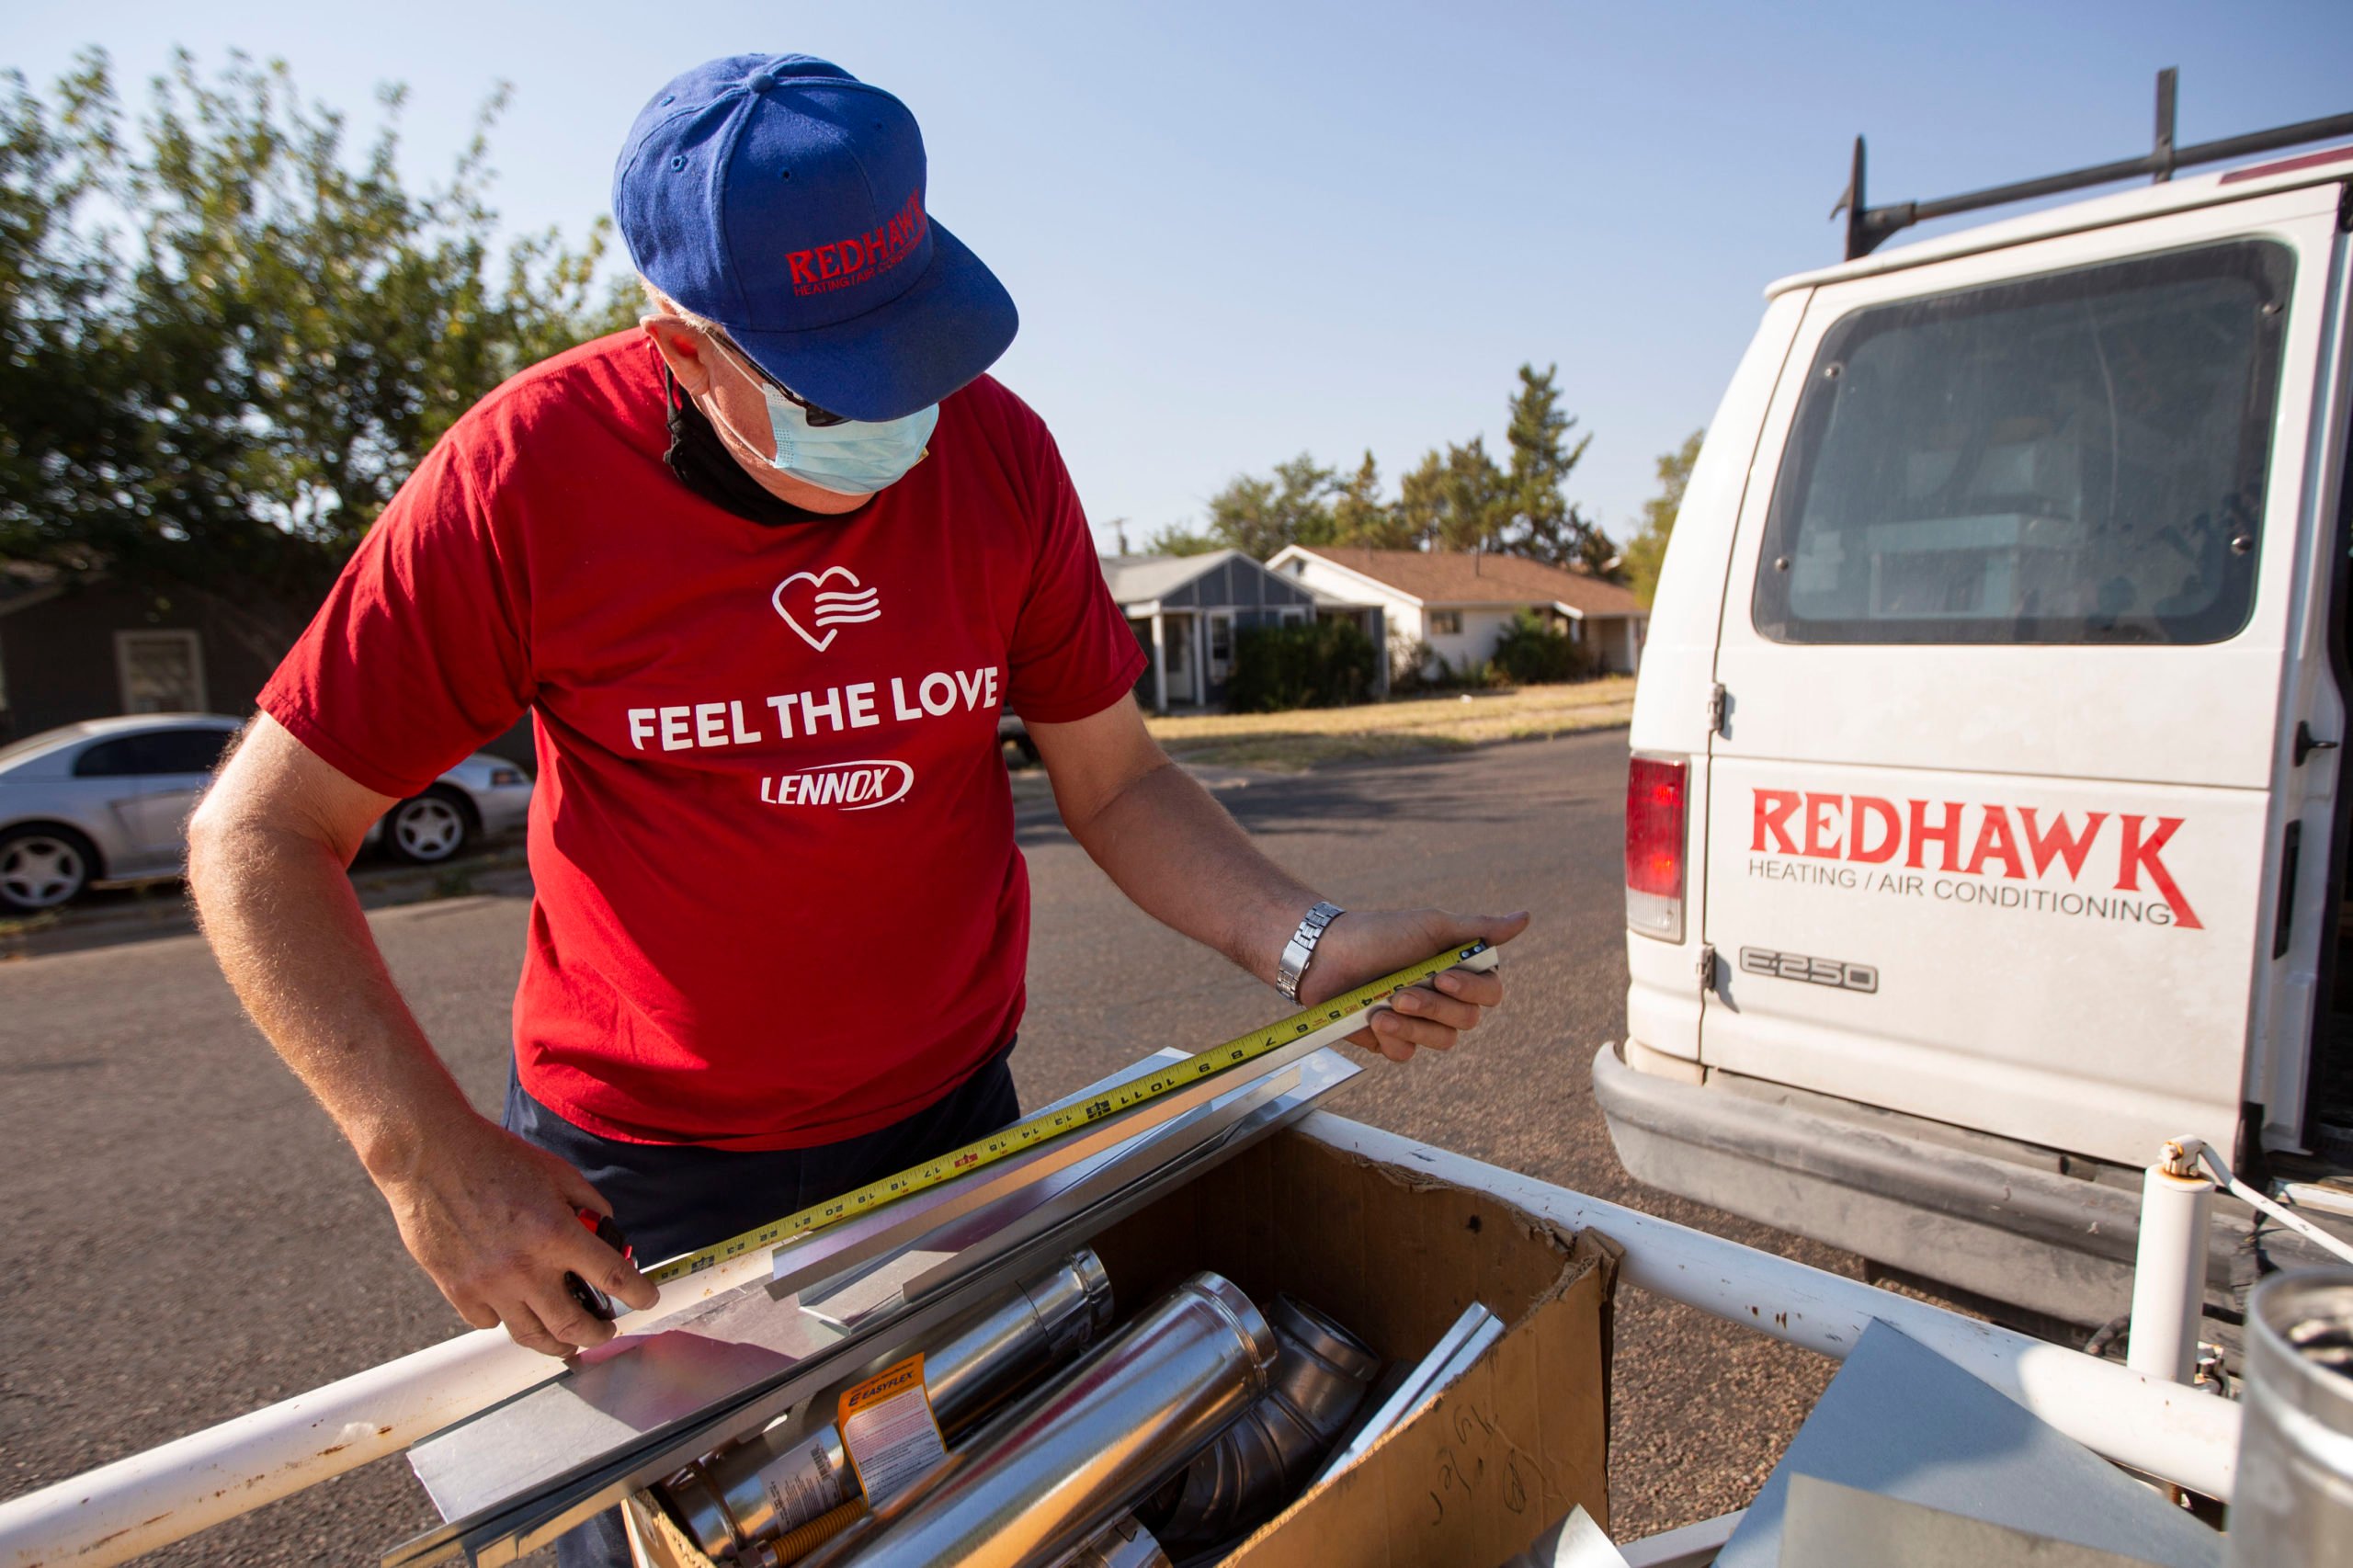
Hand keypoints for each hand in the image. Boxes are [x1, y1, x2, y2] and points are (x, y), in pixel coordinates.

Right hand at [375, 1113, 657, 1356]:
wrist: (431, 1154)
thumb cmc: (495, 1157)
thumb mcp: (557, 1172)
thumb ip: (589, 1204)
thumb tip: (606, 1231)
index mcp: (556, 1233)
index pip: (612, 1278)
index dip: (639, 1294)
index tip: (648, 1302)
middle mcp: (525, 1267)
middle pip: (573, 1325)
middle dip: (599, 1334)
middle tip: (607, 1331)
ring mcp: (489, 1284)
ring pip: (531, 1336)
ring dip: (557, 1345)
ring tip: (568, 1344)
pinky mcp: (457, 1289)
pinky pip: (489, 1323)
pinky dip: (506, 1321)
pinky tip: (515, 1311)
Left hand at [1294, 907, 1530, 1061]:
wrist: (1327, 954)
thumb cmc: (1381, 934)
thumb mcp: (1432, 926)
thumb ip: (1479, 929)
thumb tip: (1526, 917)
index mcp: (1459, 972)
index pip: (1490, 994)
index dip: (1471, 991)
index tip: (1443, 977)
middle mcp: (1444, 1000)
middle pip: (1467, 1021)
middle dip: (1434, 1007)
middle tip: (1403, 993)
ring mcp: (1419, 1023)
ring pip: (1442, 1042)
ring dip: (1413, 1026)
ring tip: (1382, 1009)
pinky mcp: (1392, 1040)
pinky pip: (1408, 1054)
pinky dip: (1393, 1039)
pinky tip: (1373, 1021)